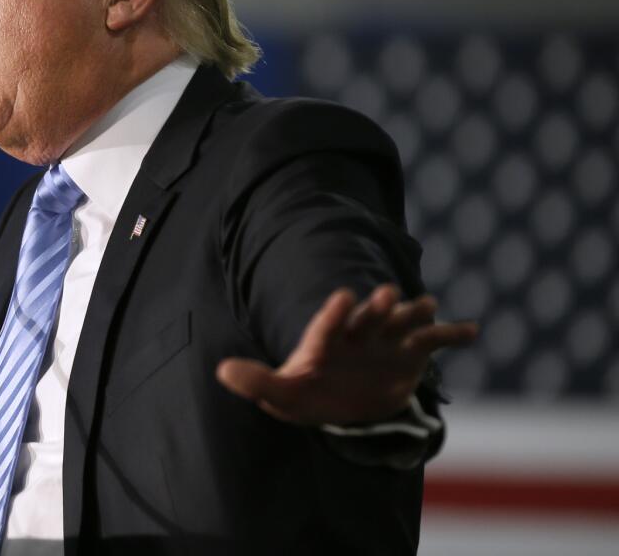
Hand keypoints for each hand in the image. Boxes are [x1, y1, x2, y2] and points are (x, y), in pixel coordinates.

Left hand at [215, 284, 477, 425]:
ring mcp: (385, 340)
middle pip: (367, 317)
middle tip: (385, 294)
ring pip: (401, 322)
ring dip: (413, 313)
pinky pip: (432, 341)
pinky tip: (471, 330)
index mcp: (325, 340)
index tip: (342, 295)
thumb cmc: (307, 392)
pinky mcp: (409, 353)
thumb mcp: (282, 392)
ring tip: (428, 305)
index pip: (327, 324)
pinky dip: (451, 334)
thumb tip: (221, 372)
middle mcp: (356, 333)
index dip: (333, 312)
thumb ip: (257, 381)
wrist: (340, 398)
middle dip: (376, 307)